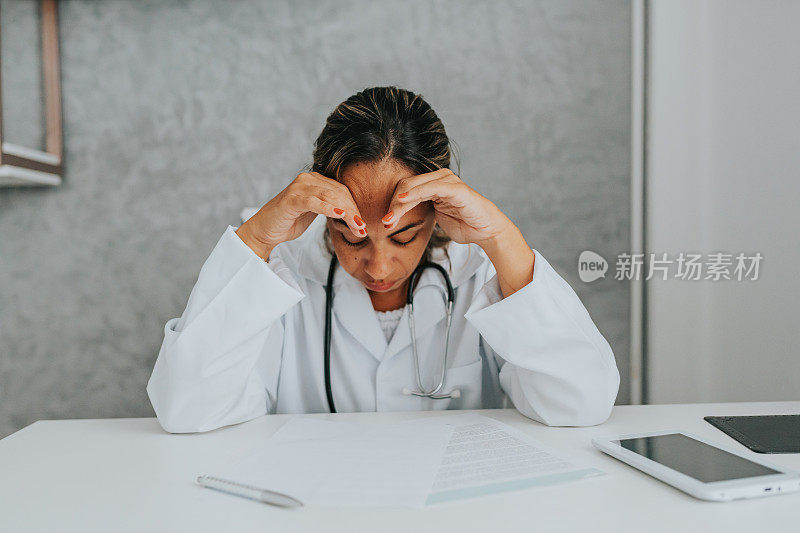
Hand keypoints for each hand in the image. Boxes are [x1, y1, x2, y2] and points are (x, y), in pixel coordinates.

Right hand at [236, 172, 365, 259]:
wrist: (265, 230)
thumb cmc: (289, 222)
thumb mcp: (314, 212)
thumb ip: (329, 207)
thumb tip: (351, 213)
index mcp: (314, 181)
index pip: (342, 191)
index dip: (354, 207)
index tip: (363, 224)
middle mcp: (307, 179)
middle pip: (339, 193)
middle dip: (353, 211)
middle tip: (362, 228)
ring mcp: (299, 188)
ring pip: (330, 197)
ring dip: (347, 213)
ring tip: (357, 226)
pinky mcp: (292, 199)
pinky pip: (314, 202)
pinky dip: (329, 208)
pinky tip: (340, 214)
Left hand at [381, 168, 511, 245]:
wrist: (486, 230)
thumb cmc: (463, 223)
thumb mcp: (435, 216)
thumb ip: (420, 209)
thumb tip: (397, 214)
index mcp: (433, 183)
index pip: (405, 188)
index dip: (392, 203)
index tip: (385, 221)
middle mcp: (439, 178)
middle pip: (406, 186)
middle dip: (393, 205)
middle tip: (386, 222)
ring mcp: (448, 181)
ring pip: (415, 187)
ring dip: (400, 204)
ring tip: (391, 219)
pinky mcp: (456, 188)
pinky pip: (431, 188)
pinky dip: (416, 193)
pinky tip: (403, 201)